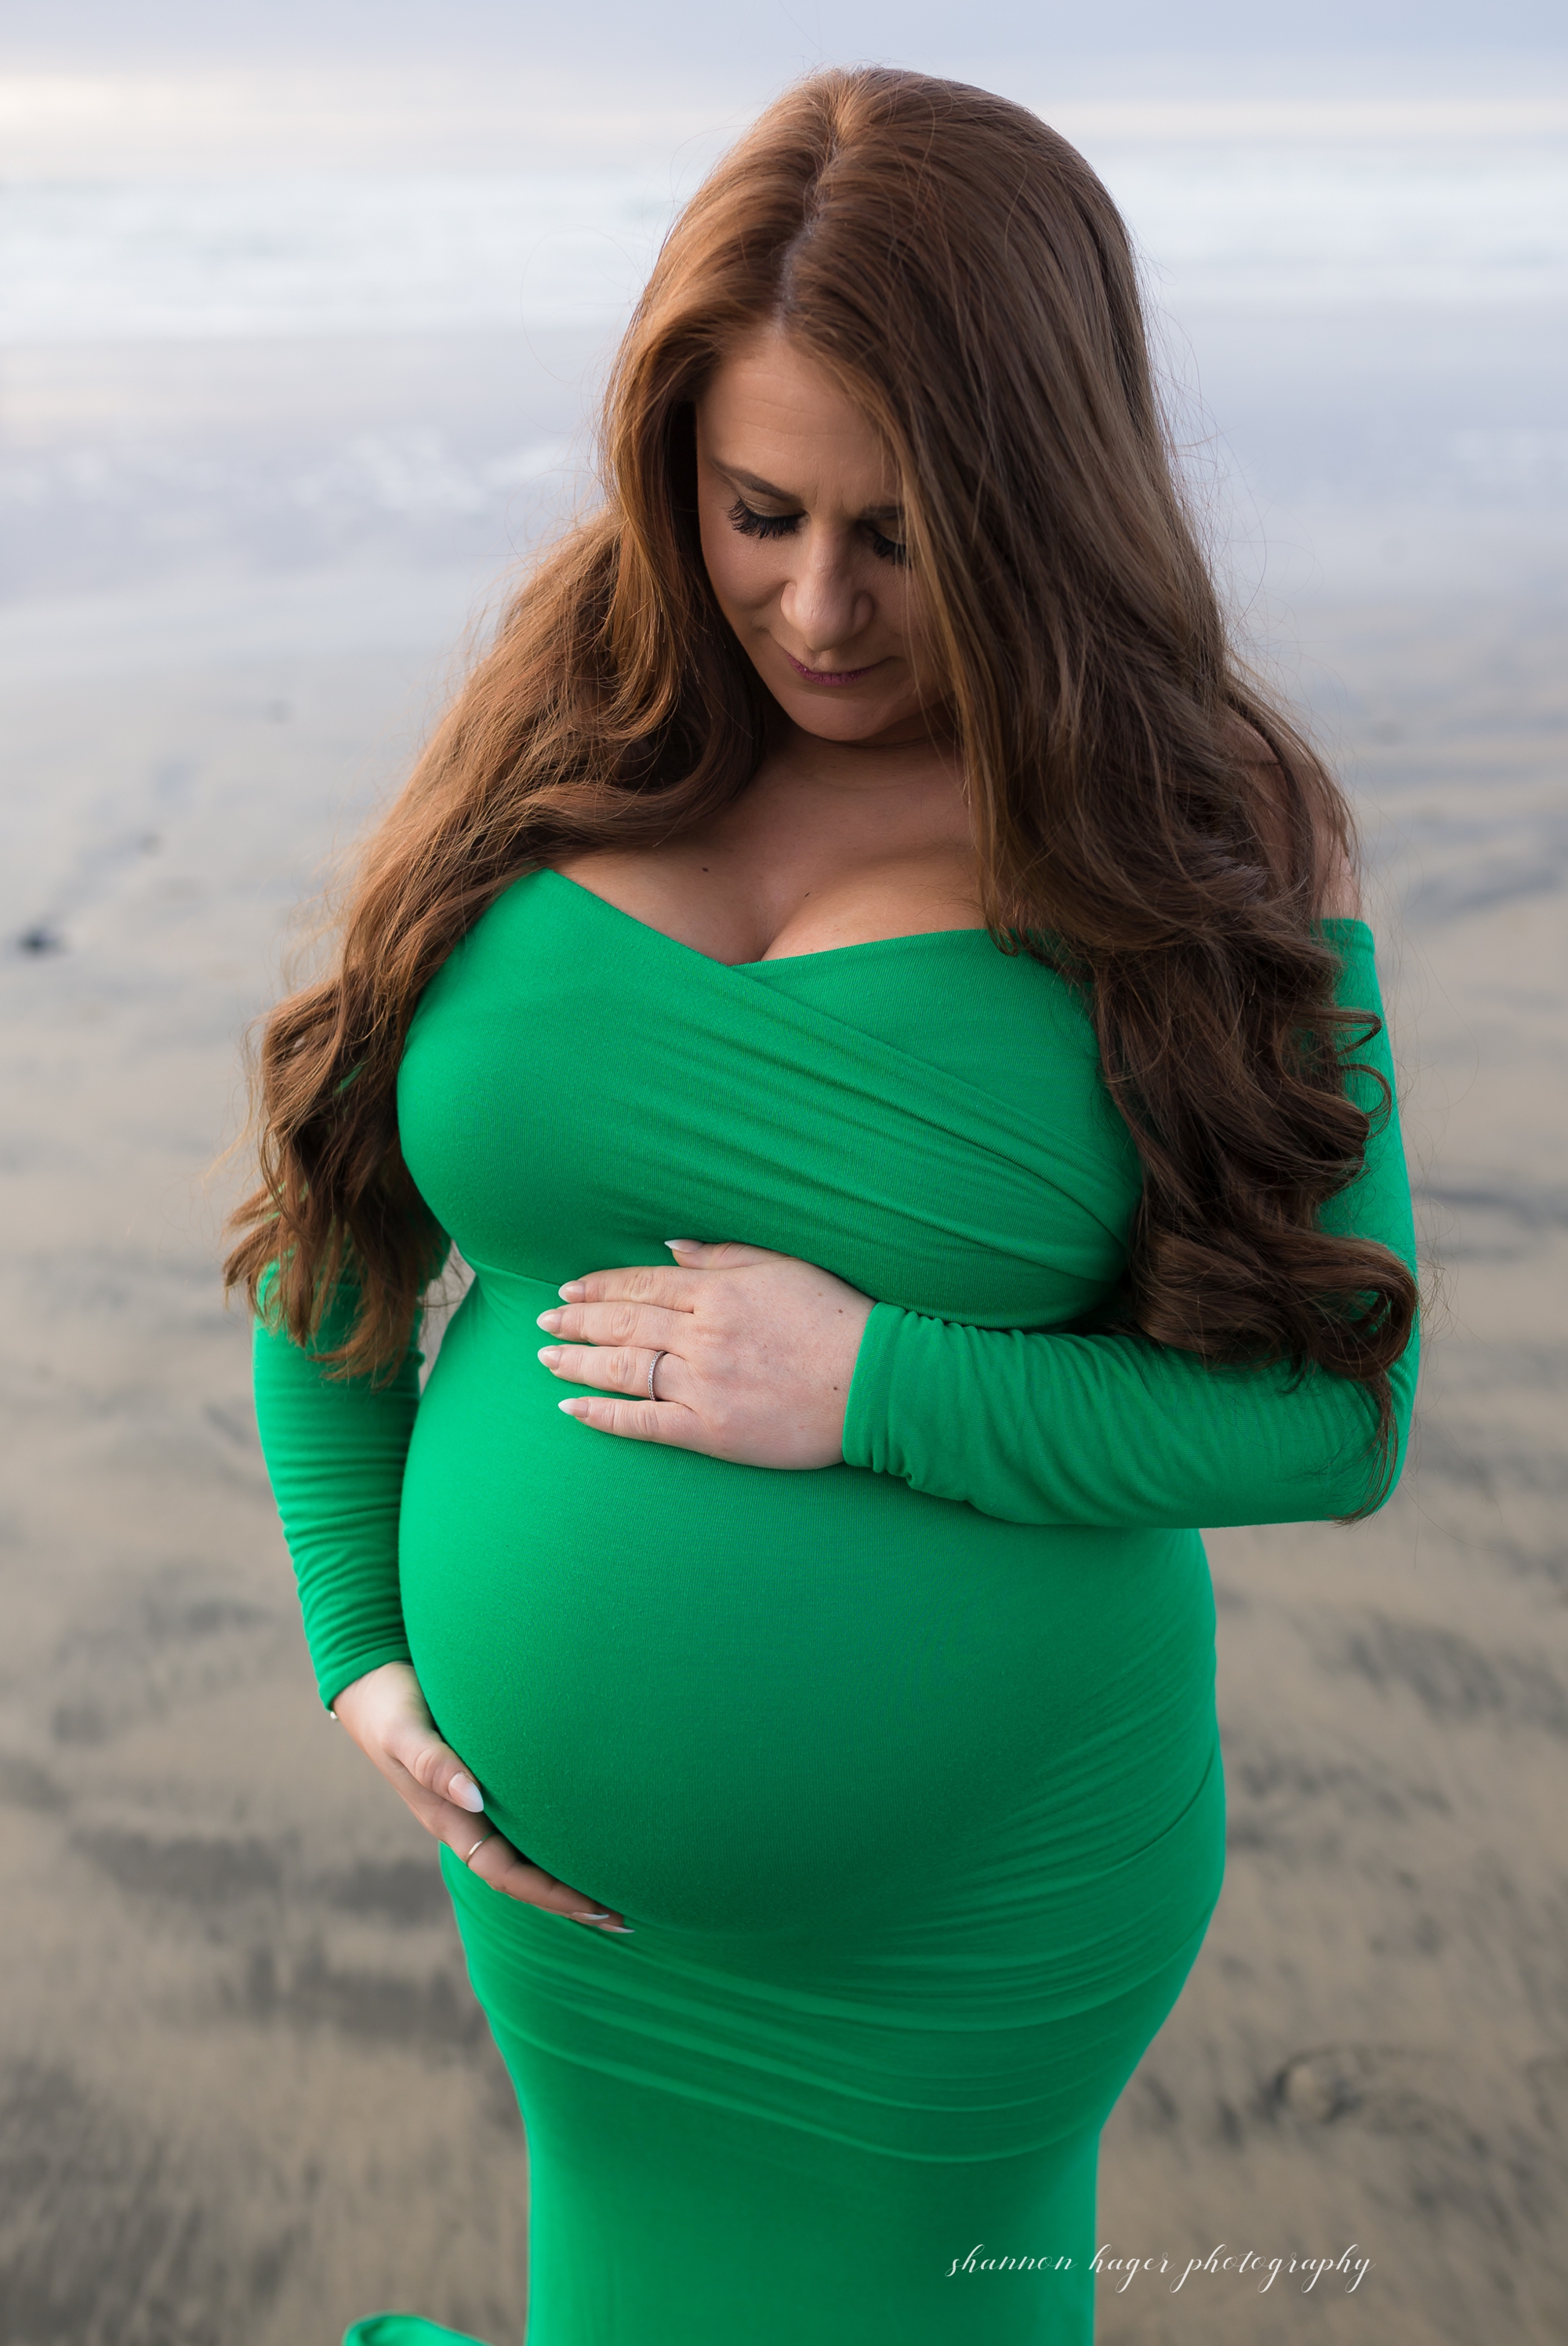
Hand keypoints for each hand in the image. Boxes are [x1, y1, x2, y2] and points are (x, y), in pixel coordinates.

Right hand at [329, 1661, 627, 1930]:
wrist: (371, 1681)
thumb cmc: (390, 1706)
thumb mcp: (405, 1733)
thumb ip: (433, 1763)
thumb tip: (474, 1797)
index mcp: (450, 1820)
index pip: (506, 1874)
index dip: (549, 1894)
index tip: (595, 1906)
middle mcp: (467, 1820)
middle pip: (525, 1876)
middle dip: (570, 1899)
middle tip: (625, 1917)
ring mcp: (477, 1804)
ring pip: (528, 1852)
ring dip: (568, 1874)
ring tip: (619, 1888)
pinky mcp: (487, 1779)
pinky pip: (527, 1821)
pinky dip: (559, 1836)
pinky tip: (591, 1832)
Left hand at [536, 1239, 874, 1467]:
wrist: (876, 1382)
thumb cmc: (837, 1318)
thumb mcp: (785, 1266)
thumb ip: (724, 1254)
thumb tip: (670, 1247)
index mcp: (718, 1292)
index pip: (643, 1286)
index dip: (601, 1286)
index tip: (570, 1287)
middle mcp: (702, 1336)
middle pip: (623, 1325)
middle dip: (577, 1320)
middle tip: (544, 1321)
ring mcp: (703, 1385)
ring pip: (624, 1369)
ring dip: (578, 1363)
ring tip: (546, 1359)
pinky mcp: (711, 1430)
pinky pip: (644, 1422)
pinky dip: (604, 1416)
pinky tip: (573, 1410)